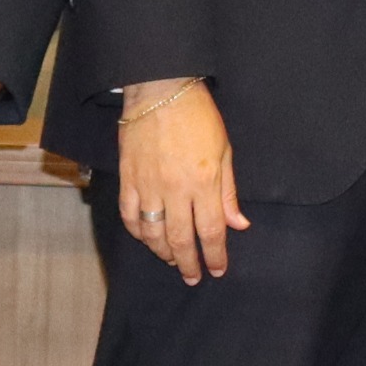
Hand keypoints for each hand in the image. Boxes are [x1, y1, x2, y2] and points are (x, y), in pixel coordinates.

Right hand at [115, 77, 248, 282]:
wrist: (160, 89)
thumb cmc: (199, 117)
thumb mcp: (224, 151)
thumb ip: (228, 192)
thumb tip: (238, 224)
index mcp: (204, 182)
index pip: (211, 232)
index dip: (214, 256)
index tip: (217, 270)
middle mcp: (175, 189)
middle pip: (180, 240)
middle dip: (189, 263)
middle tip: (193, 277)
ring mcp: (148, 185)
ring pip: (152, 233)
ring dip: (163, 252)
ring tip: (172, 260)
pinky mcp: (128, 178)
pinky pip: (129, 215)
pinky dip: (138, 232)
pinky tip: (147, 238)